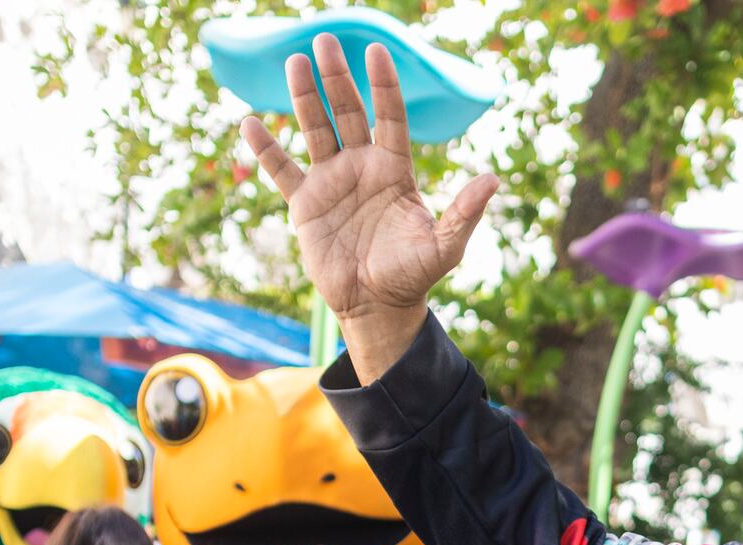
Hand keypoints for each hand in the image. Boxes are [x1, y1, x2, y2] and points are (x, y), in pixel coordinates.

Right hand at [239, 36, 499, 370]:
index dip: (383, 85)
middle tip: (325, 40)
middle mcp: (361, 167)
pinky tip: (249, 123)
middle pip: (347, 112)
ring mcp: (331, 181)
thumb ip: (464, 212)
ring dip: (304, 96)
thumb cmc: (414, 275)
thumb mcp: (445, 246)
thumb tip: (493, 180)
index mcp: (394, 169)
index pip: (389, 117)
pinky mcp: (305, 203)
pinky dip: (266, 150)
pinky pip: (282, 170)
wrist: (378, 306)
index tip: (376, 51)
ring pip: (315, 129)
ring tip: (294, 62)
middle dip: (336, 78)